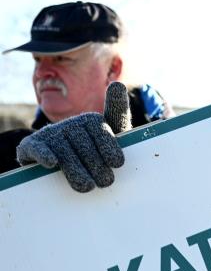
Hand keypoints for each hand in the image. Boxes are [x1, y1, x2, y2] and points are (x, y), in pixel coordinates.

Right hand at [17, 82, 131, 191]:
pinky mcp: (31, 146)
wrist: (59, 160)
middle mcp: (69, 124)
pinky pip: (38, 149)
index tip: (118, 163)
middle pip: (83, 145)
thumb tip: (117, 83)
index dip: (109, 146)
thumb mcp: (110, 133)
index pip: (100, 130)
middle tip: (106, 182)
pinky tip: (52, 163)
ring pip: (64, 153)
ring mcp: (50, 135)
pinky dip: (44, 155)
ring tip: (89, 186)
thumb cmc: (93, 148)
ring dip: (76, 170)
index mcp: (90, 120)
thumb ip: (117, 112)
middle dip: (96, 165)